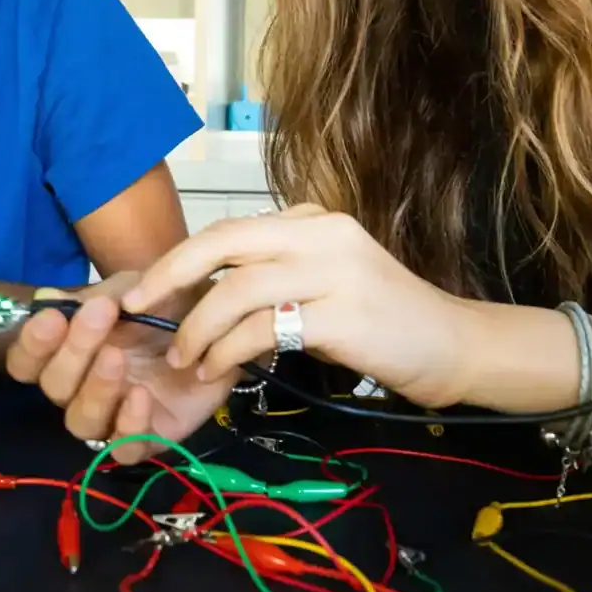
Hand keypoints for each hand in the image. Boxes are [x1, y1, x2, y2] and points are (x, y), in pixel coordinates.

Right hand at [5, 271, 233, 463]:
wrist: (224, 323)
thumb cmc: (170, 304)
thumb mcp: (137, 289)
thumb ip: (97, 296)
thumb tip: (46, 299)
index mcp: (70, 352)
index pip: (27, 362)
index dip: (32, 344)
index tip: (52, 317)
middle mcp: (83, 388)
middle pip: (54, 387)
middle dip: (72, 351)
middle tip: (100, 315)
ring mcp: (114, 416)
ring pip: (81, 422)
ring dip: (94, 390)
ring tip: (118, 359)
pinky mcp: (148, 438)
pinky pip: (123, 449)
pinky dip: (128, 426)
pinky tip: (141, 396)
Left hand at [121, 205, 475, 409]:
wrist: (453, 345)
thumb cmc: (385, 320)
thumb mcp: (329, 278)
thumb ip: (279, 271)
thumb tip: (209, 289)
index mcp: (313, 220)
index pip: (230, 228)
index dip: (179, 258)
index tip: (145, 289)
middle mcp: (321, 233)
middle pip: (224, 242)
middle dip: (171, 276)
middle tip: (138, 311)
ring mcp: (334, 270)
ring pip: (238, 288)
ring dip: (199, 327)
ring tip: (185, 359)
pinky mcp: (343, 313)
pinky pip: (265, 327)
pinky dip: (230, 350)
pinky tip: (219, 370)